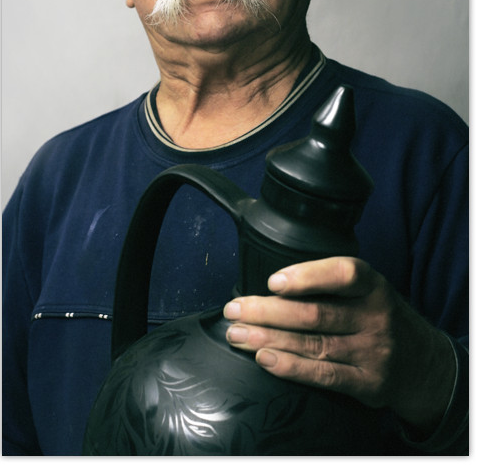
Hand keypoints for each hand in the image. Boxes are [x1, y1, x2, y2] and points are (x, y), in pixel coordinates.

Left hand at [224, 257, 454, 434]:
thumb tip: (273, 283)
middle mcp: (376, 317)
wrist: (422, 362)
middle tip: (235, 309)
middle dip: (267, 311)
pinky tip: (264, 357)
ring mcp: (373, 352)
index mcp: (374, 286)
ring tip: (237, 333)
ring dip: (268, 338)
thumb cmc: (379, 316)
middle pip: (315, 314)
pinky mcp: (368, 383)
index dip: (306, 276)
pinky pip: (324, 375)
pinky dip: (290, 366)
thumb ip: (331, 283)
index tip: (272, 281)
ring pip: (313, 344)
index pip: (343, 274)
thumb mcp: (368, 289)